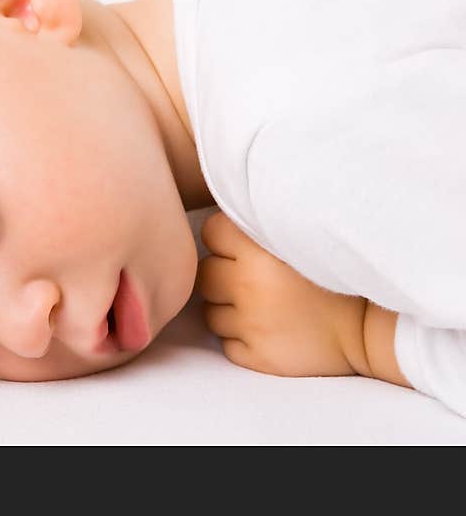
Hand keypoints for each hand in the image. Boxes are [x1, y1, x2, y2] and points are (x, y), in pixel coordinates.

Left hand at [195, 211, 366, 376]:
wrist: (371, 327)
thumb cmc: (336, 276)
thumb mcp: (301, 237)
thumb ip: (261, 225)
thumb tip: (224, 220)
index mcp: (259, 250)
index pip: (211, 233)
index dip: (226, 239)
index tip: (245, 247)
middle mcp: (249, 286)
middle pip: (205, 275)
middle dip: (223, 275)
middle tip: (254, 279)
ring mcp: (251, 325)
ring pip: (211, 313)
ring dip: (229, 310)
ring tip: (263, 306)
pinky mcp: (257, 356)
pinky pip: (227, 344)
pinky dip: (241, 339)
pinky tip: (268, 330)